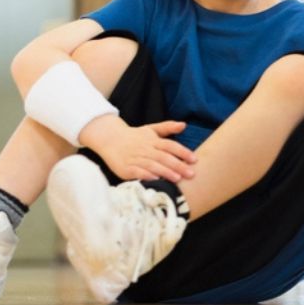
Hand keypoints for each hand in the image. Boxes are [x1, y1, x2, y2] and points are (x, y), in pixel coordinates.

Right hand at [78, 115, 196, 181]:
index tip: (195, 160)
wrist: (109, 138)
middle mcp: (145, 149)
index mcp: (153, 140)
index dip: (183, 152)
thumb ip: (167, 127)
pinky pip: (136, 172)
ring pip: (152, 165)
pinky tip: (155, 180)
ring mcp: (135, 158)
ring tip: (177, 178)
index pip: (170, 146)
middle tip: (191, 173)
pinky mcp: (125, 168)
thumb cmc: (134, 136)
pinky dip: (145, 175)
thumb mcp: (150, 129)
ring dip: (165, 172)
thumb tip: (184, 124)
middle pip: (164, 157)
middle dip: (178, 165)